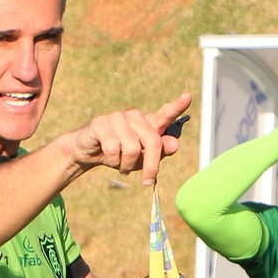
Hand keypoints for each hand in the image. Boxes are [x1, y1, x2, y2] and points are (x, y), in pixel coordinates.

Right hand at [63, 92, 191, 186]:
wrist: (89, 152)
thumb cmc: (121, 155)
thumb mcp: (143, 158)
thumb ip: (159, 152)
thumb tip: (175, 145)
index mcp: (148, 123)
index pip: (165, 114)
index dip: (177, 106)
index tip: (188, 96)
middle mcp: (135, 116)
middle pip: (153, 142)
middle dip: (151, 166)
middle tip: (146, 181)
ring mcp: (118, 117)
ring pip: (133, 148)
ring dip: (127, 165)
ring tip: (121, 165)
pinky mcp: (101, 123)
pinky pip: (114, 149)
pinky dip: (114, 162)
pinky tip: (110, 159)